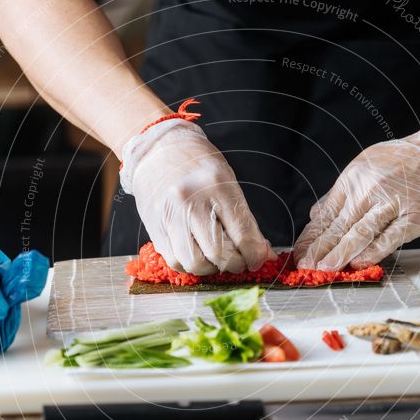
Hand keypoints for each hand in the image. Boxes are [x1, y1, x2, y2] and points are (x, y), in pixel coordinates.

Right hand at [120, 119, 274, 274]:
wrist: (157, 150)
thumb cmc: (197, 165)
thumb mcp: (228, 182)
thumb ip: (245, 220)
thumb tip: (264, 254)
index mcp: (217, 186)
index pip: (242, 235)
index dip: (255, 256)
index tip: (256, 260)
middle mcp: (191, 202)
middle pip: (218, 254)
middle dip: (234, 264)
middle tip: (238, 261)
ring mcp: (169, 216)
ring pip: (194, 263)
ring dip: (211, 268)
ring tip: (216, 258)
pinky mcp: (154, 228)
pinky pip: (174, 261)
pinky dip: (190, 265)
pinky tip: (197, 254)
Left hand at [294, 114, 419, 270]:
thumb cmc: (408, 160)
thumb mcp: (366, 166)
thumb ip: (341, 193)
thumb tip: (315, 215)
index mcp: (354, 179)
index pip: (326, 214)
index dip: (311, 237)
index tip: (299, 253)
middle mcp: (369, 190)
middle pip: (338, 225)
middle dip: (318, 249)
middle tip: (304, 266)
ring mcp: (392, 203)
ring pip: (360, 232)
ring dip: (340, 252)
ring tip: (324, 268)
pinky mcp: (414, 217)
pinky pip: (390, 237)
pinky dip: (374, 251)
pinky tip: (359, 263)